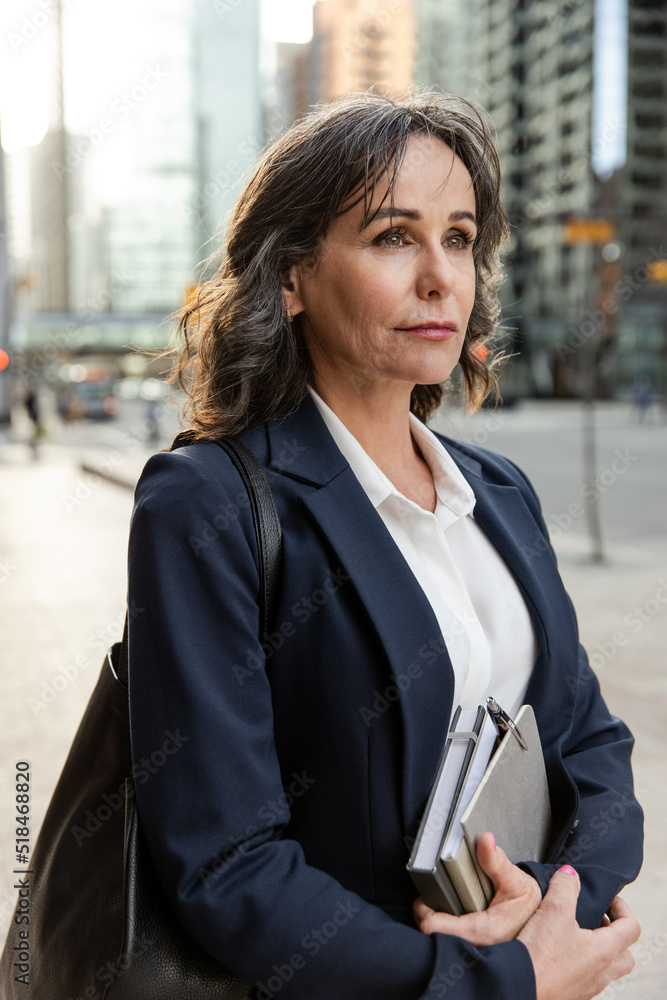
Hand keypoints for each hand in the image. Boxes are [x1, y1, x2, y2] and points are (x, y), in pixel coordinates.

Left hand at [413, 831, 542, 944]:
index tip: (424, 895)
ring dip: (437, 923)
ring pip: (440, 942)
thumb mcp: (515, 880)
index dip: (423, 909)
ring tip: (442, 904)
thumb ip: (496, 861)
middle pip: (433, 937)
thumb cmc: (526, 902)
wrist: (542, 921)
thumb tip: (485, 839)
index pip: (432, 927)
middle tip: (432, 897)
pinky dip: (446, 930)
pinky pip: (450, 944)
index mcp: (481, 932)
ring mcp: (474, 953)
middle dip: (428, 916)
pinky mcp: (474, 953)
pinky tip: (451, 915)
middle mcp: (476, 948)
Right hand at [518, 866, 639, 999]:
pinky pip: (586, 979)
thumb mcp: (554, 910)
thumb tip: (570, 873)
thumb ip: (565, 886)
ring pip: (605, 969)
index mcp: (604, 951)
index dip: (622, 908)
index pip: (631, 928)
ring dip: (597, 950)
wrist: (518, 988)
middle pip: (625, 955)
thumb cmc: (540, 956)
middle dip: (615, 934)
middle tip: (596, 919)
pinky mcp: (570, 995)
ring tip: (575, 934)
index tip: (606, 899)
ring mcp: (587, 987)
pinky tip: (559, 954)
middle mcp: (600, 973)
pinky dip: (580, 965)